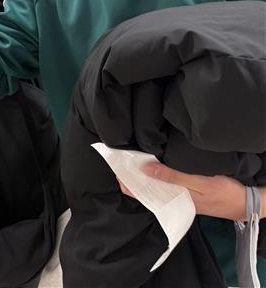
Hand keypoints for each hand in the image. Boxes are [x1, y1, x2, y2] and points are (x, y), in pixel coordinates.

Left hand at [120, 162, 259, 220]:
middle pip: (145, 189)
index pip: (142, 194)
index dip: (127, 183)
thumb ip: (173, 177)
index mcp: (173, 200)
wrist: (247, 203)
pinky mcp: (187, 191)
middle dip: (131, 177)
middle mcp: (173, 199)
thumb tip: (146, 169)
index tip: (114, 169)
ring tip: (129, 159)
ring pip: (154, 186)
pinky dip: (156, 174)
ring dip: (142, 174)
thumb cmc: (224, 193)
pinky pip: (166, 184)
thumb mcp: (199, 183)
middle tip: (118, 159)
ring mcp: (180, 196)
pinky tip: (151, 165)